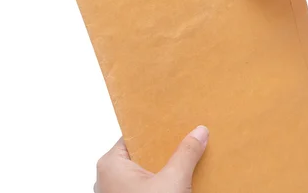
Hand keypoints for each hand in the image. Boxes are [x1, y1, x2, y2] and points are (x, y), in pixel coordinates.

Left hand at [94, 126, 208, 192]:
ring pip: (145, 174)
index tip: (174, 122)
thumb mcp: (173, 181)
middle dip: (165, 150)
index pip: (134, 136)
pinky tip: (181, 183)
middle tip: (187, 140)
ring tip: (188, 160)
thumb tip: (198, 133)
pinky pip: (146, 189)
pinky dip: (162, 185)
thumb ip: (186, 153)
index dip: (155, 129)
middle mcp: (109, 178)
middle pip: (141, 154)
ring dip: (166, 169)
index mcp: (111, 164)